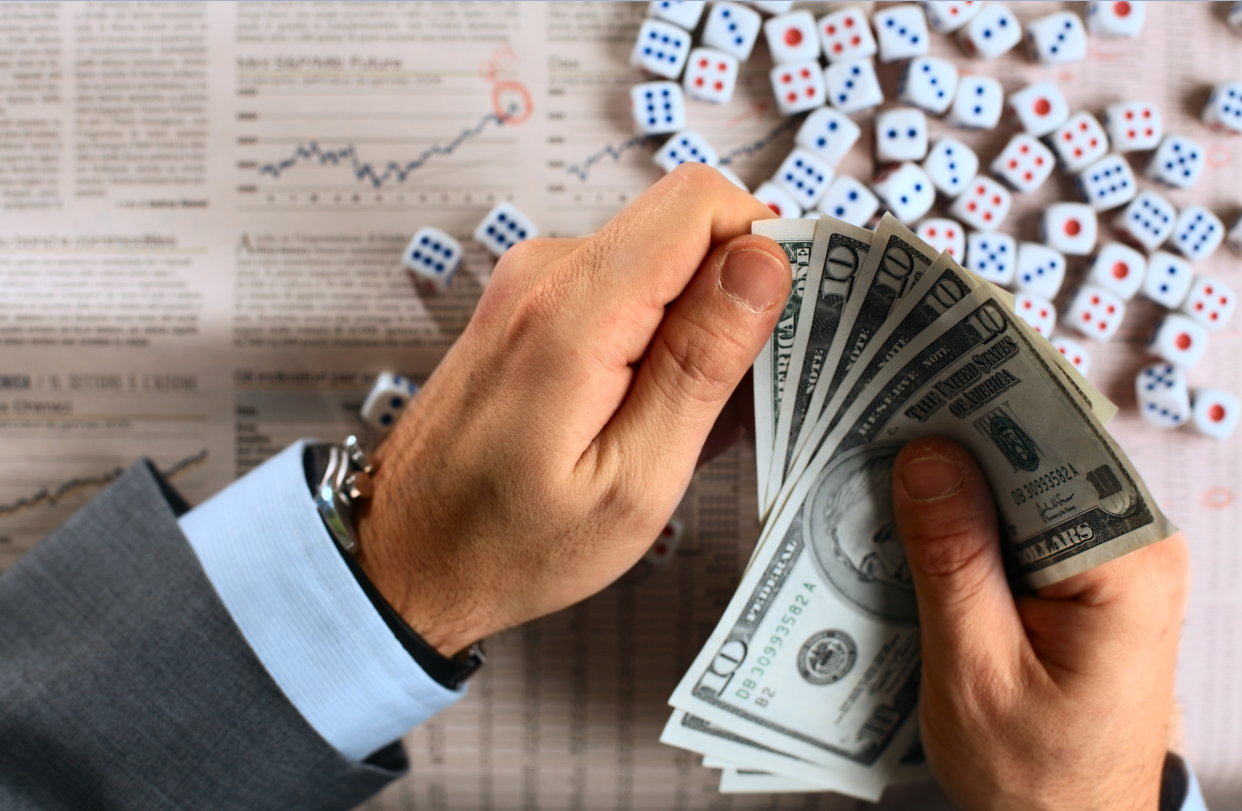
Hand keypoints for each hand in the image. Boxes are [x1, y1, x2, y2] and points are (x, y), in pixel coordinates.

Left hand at [355, 165, 790, 656]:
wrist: (405, 554)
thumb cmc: (511, 542)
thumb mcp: (634, 480)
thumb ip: (701, 362)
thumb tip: (764, 261)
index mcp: (574, 310)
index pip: (702, 204)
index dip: (765, 247)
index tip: (785, 323)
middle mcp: (546, 272)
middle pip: (685, 227)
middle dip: (734, 299)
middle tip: (736, 397)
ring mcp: (532, 282)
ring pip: (660, 260)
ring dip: (694, 330)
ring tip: (681, 423)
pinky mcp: (531, 302)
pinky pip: (623, 288)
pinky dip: (655, 340)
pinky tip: (644, 413)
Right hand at [890, 437, 1187, 810]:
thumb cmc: (1035, 774)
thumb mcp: (976, 671)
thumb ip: (953, 560)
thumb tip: (926, 457)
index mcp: (1127, 563)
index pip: (1055, 446)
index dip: (982, 407)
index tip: (913, 377)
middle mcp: (1133, 547)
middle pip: (1040, 457)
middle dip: (957, 441)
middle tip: (875, 422)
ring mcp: (1112, 561)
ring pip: (1025, 487)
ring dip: (955, 481)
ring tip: (881, 465)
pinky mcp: (1084, 579)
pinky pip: (1023, 523)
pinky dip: (969, 518)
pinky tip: (915, 520)